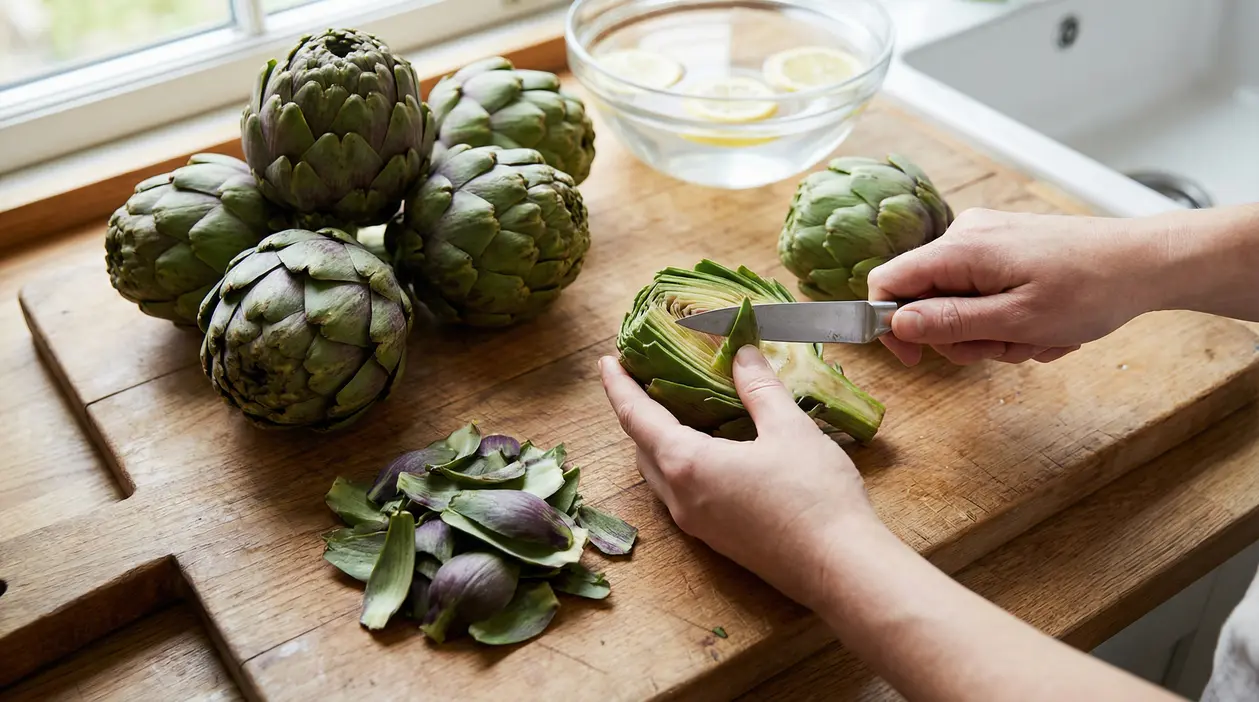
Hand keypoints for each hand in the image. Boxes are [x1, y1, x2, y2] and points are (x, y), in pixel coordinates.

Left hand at [598, 346, 876, 607]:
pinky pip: (681, 495)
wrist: (840, 568)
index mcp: (686, 464)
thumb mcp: (788, 429)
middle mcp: (680, 498)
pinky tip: (707, 452)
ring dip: (657, 443)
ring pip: (659, 476)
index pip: (635, 418)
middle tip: (645, 380)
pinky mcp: (716, 540)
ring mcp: (697, 525)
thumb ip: (759, 388)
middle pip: (641, 448)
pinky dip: (679, 466)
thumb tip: (742, 352)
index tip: (607, 361)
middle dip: (637, 413)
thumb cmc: (814, 495)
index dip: (618, 386)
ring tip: (674, 412)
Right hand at [866, 208, 1163, 365]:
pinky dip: (1009, 318)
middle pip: (926, 300)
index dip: (889, 325)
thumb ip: (950, 323)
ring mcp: (987, 240)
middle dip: (963, 337)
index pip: (887, 281)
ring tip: (1037, 336)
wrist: (1146, 263)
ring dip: (993, 333)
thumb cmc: (1090, 290)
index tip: (915, 359)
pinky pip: (985, 294)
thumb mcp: (1016, 320)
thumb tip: (895, 325)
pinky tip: (1044, 324)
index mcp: (961, 249)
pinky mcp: (1006, 249)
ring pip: (959, 304)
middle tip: (1007, 347)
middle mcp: (966, 236)